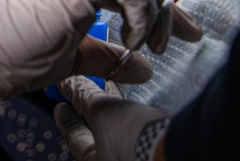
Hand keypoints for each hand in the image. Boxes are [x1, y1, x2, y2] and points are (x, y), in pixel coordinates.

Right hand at [0, 0, 201, 114]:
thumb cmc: (13, 56)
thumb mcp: (72, 55)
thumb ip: (106, 54)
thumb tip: (142, 67)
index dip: (158, 4)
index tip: (181, 32)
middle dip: (165, 5)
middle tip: (179, 38)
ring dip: (153, 10)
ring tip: (147, 44)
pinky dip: (139, 12)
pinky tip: (132, 38)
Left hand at [54, 75, 170, 160]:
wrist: (178, 144)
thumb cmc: (135, 138)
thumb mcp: (101, 111)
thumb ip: (83, 97)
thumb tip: (70, 85)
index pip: (74, 139)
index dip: (66, 119)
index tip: (61, 106)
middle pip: (96, 135)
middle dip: (90, 113)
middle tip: (83, 94)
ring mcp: (134, 157)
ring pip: (117, 132)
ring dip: (111, 111)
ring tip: (107, 90)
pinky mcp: (153, 149)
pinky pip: (134, 130)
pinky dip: (128, 115)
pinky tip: (130, 101)